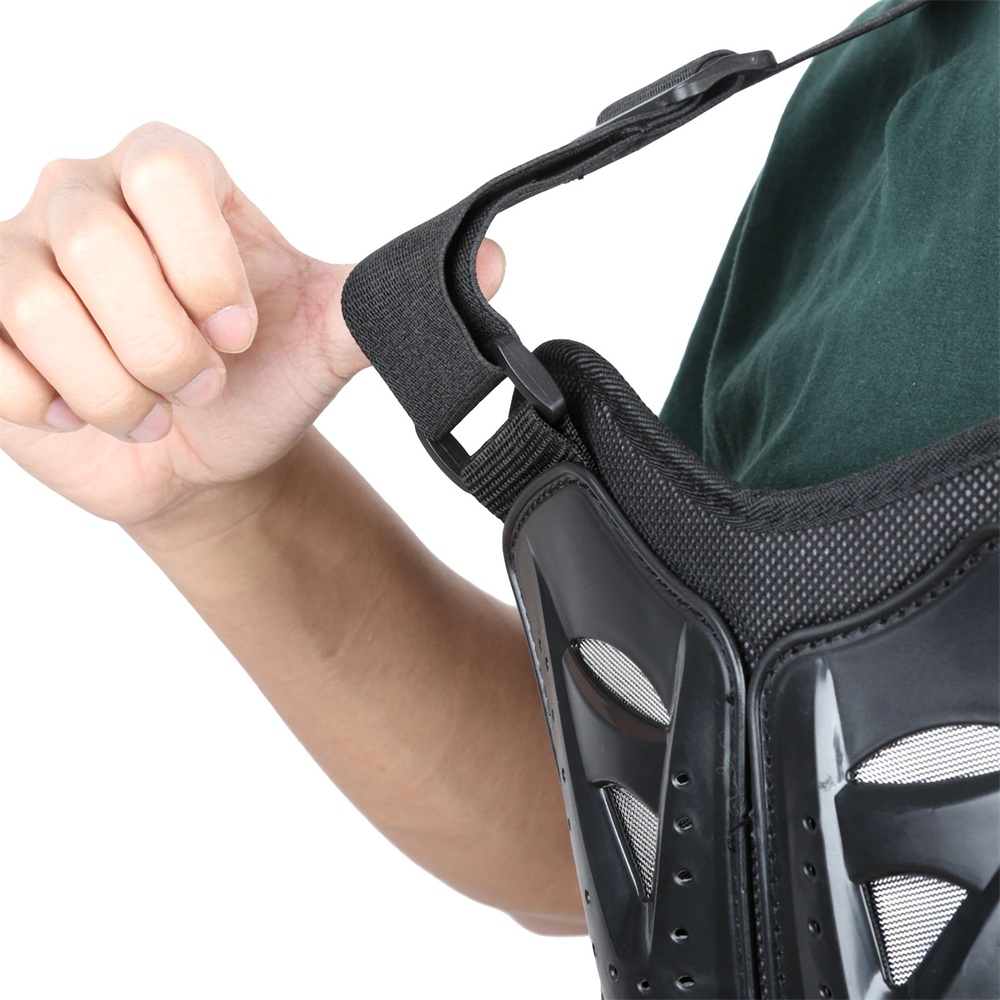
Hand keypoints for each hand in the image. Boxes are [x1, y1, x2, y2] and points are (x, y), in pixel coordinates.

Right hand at [0, 122, 504, 527]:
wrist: (201, 455)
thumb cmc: (253, 385)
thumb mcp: (319, 340)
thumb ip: (383, 298)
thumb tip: (490, 262)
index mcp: (173, 176)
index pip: (172, 176)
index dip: (209, 270)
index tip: (241, 334)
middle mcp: (86, 195)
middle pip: (98, 246)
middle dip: (166, 349)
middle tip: (200, 382)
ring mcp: (17, 253)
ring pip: (38, 307)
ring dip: (115, 389)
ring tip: (150, 406)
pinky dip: (53, 406)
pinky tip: (83, 410)